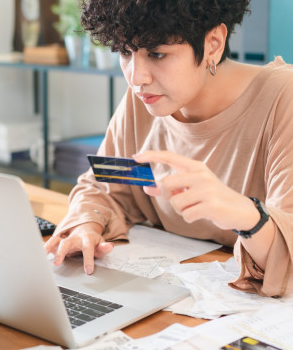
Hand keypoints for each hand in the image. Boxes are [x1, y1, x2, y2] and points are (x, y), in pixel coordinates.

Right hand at [44, 222, 113, 274]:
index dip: (88, 260)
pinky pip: (50, 242)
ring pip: (56, 240)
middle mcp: (74, 238)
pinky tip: (38, 254)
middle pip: (67, 242)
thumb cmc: (92, 240)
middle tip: (57, 263)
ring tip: (43, 256)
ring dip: (49, 247)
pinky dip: (44, 247)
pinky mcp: (58, 241)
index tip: (88, 271)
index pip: (88, 249)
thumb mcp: (100, 243)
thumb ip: (104, 247)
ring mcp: (65, 238)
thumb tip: (110, 246)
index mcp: (87, 239)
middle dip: (61, 251)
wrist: (84, 229)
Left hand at [134, 150, 259, 231]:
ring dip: (181, 210)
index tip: (135, 157)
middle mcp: (201, 174)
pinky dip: (190, 218)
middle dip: (168, 196)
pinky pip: (186, 215)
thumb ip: (171, 187)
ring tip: (195, 207)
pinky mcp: (211, 205)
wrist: (240, 210)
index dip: (151, 156)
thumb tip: (147, 186)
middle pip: (166, 184)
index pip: (169, 156)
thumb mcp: (192, 187)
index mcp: (195, 166)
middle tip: (180, 199)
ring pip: (175, 202)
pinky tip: (201, 214)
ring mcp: (207, 189)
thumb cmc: (212, 197)